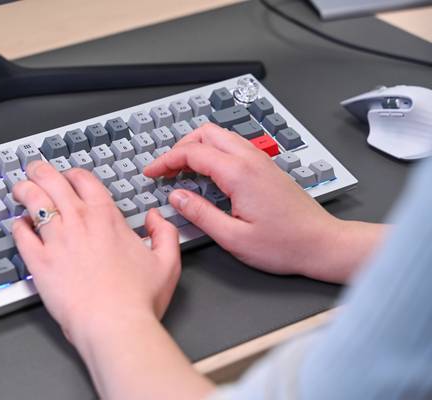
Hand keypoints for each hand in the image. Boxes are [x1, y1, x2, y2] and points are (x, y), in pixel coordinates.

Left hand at [11, 161, 180, 343]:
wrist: (113, 324)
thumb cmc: (138, 298)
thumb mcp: (167, 261)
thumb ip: (164, 233)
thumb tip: (156, 217)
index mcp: (107, 217)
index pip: (84, 180)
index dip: (73, 174)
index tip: (70, 176)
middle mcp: (79, 222)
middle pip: (52, 182)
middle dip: (41, 171)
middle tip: (35, 168)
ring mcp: (56, 240)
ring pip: (33, 200)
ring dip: (24, 189)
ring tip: (19, 188)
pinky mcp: (39, 262)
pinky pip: (21, 234)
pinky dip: (18, 225)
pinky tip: (18, 224)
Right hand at [144, 123, 383, 282]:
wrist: (321, 244)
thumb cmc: (284, 245)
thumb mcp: (233, 238)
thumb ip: (200, 214)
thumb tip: (176, 197)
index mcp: (240, 174)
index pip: (192, 153)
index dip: (166, 160)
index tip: (151, 172)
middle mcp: (251, 160)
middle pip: (206, 133)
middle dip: (179, 147)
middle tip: (165, 168)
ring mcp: (261, 161)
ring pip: (220, 136)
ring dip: (196, 147)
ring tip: (181, 169)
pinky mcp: (266, 167)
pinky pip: (233, 147)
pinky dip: (213, 152)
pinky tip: (207, 173)